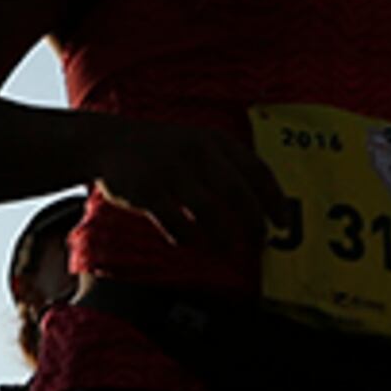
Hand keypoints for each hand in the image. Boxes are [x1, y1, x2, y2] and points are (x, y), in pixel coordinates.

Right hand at [85, 115, 280, 253]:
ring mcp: (170, 170)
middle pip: (237, 193)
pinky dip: (187, 238)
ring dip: (223, 236)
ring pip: (209, 211)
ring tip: (228, 250)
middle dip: (254, 223)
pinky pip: (175, 223)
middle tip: (260, 243)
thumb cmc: (160, 151)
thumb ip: (225, 167)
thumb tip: (259, 206)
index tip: (284, 223)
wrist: (107, 141)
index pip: (257, 170)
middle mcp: (197, 151)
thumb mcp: (196, 144)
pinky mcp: (146, 189)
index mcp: (215, 140)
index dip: (274, 200)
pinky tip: (190, 242)